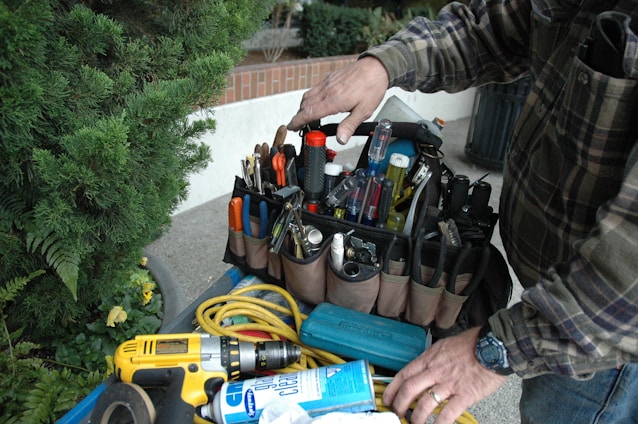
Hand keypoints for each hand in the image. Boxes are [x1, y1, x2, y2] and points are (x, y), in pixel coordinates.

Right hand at [287, 56, 388, 144]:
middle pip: (305, 105)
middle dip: (298, 116)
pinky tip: (315, 103)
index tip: (291, 127)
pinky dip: (309, 98)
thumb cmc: (372, 87)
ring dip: (303, 107)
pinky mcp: (330, 79)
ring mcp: (327, 83)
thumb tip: (341, 139)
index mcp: (334, 100)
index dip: (298, 121)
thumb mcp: (364, 111)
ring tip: (304, 117)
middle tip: (297, 126)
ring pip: (308, 96)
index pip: (309, 113)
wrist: (376, 67)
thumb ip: (349, 125)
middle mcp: (327, 91)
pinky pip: (314, 89)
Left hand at [382, 327, 507, 423]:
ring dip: (417, 417)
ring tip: (414, 423)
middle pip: (410, 390)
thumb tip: (424, 368)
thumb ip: (433, 359)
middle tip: (398, 414)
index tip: (387, 399)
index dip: (392, 389)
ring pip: (425, 403)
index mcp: (430, 359)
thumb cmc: (472, 344)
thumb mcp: (444, 346)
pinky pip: (447, 413)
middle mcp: (436, 371)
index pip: (404, 374)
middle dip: (400, 405)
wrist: (494, 346)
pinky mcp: (465, 395)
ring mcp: (449, 384)